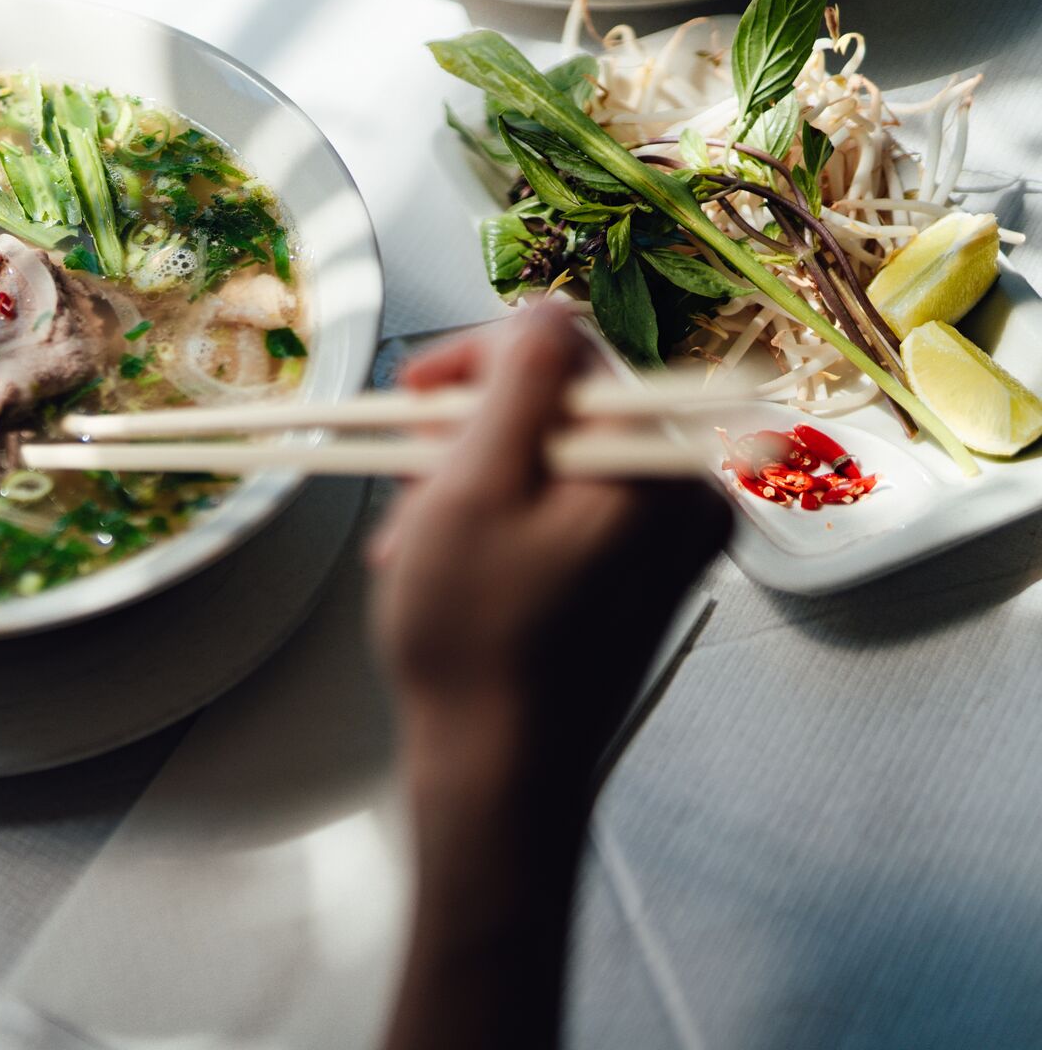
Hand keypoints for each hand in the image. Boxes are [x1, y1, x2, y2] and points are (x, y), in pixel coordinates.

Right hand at [371, 303, 728, 1049]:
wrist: (497, 776)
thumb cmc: (476, 637)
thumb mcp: (475, 484)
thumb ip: (518, 378)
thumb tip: (547, 307)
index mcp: (660, 466)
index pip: (568, 352)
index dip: (477, 360)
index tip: (409, 395)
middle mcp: (680, 498)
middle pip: (555, 408)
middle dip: (463, 439)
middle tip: (404, 485)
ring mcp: (661, 545)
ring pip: (544, 463)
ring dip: (464, 485)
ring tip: (409, 542)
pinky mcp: (631, 581)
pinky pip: (555, 514)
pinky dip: (491, 524)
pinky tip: (438, 563)